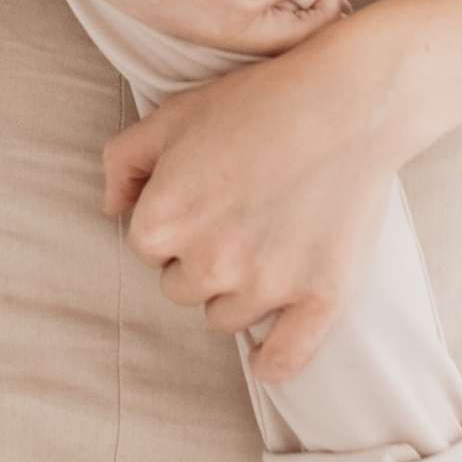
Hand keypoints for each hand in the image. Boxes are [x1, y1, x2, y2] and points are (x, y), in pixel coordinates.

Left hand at [101, 25, 398, 385]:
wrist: (351, 99)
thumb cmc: (261, 100)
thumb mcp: (174, 113)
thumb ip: (123, 161)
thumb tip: (110, 210)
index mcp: (163, 221)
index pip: (148, 250)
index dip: (175, 224)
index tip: (207, 201)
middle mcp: (208, 262)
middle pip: (184, 289)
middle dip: (203, 260)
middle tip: (240, 218)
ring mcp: (266, 284)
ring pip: (227, 318)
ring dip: (238, 294)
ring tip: (269, 245)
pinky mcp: (319, 298)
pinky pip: (283, 359)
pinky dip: (273, 361)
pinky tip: (267, 356)